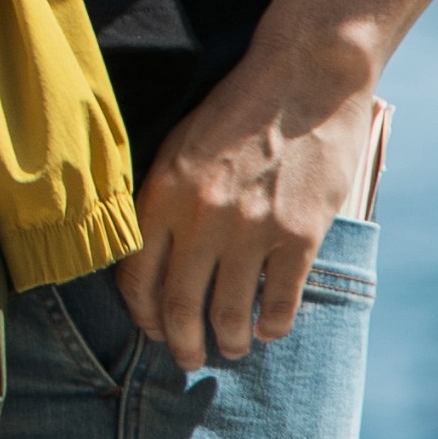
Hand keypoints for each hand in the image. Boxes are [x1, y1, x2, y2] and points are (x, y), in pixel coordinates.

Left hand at [114, 56, 383, 367]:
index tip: (149, 328)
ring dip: (228, 340)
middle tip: (186, 358)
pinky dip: (272, 324)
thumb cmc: (235, 110)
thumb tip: (149, 252)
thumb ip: (165, 198)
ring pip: (230, 311)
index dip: (140, 312)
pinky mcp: (299, 236)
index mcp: (163, 193)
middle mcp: (201, 217)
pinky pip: (280, 300)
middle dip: (180, 341)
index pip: (136, 274)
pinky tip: (268, 330)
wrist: (301, 80)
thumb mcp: (180, 146)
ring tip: (229, 348)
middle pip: (180, 303)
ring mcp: (251, 230)